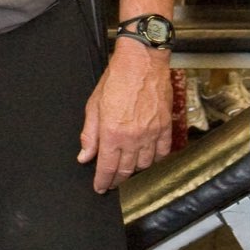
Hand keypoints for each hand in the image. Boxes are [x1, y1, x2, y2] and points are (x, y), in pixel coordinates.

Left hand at [77, 42, 172, 191]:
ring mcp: (151, 133)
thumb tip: (84, 156)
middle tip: (111, 183)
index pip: (106, 167)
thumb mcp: (94, 105)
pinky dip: (154, 159)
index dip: (102, 181)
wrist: (142, 62)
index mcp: (112, 133)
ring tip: (127, 169)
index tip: (100, 187)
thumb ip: (89, 134)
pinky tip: (147, 158)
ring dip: (135, 170)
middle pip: (125, 170)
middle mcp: (133, 137)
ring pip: (144, 164)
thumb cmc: (117, 79)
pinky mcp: (165, 127)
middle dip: (117, 180)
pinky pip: (162, 152)